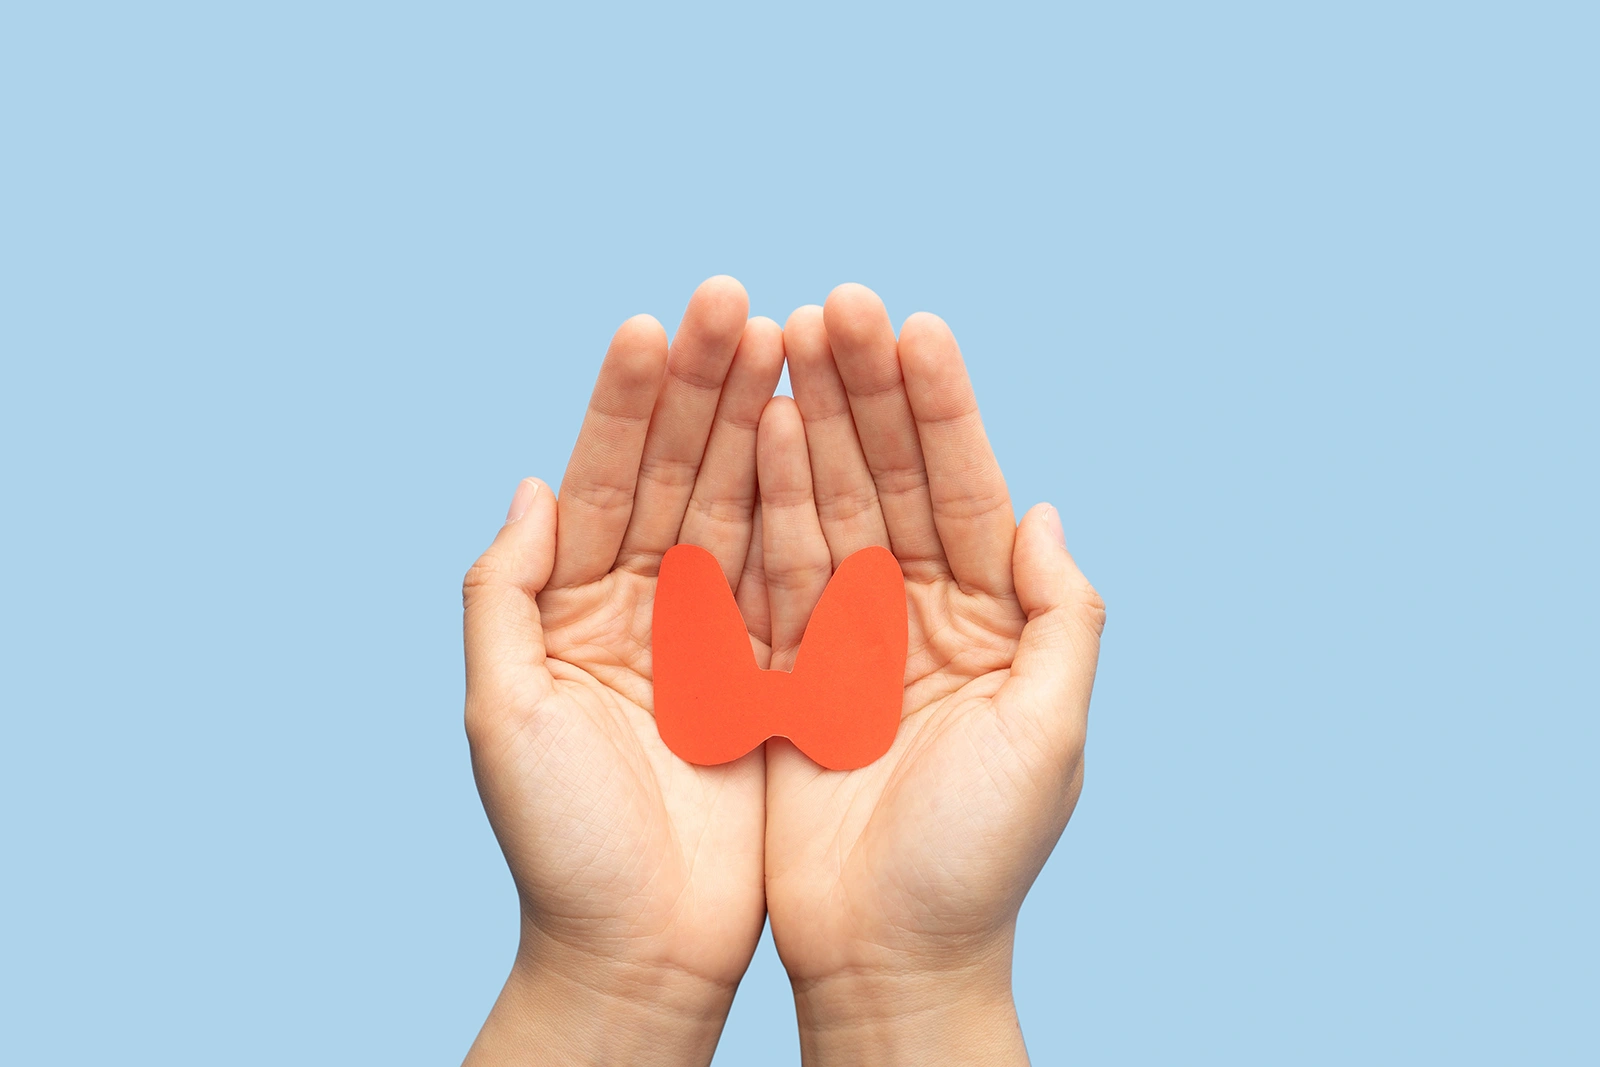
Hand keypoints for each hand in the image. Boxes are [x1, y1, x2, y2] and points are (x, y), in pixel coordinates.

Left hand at [461, 277, 782, 1065]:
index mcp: (570, 608)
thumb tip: (529, 486)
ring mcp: (707, 632)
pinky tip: (819, 434)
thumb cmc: (558, 846)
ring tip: (789, 338)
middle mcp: (639, 606)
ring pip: (737, 505)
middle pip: (676, 473)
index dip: (628, 404)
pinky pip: (788, 571)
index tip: (658, 324)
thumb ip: (501, 593)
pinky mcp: (768, 670)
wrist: (640, 952)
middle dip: (705, 387)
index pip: (602, 480)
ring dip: (759, 422)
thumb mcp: (499, 715)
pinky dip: (803, 505)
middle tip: (737, 298)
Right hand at [758, 285, 1105, 1064]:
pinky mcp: (786, 668)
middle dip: (866, 392)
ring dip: (810, 425)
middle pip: (891, 480)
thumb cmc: (976, 861)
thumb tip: (1046, 512)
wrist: (886, 957)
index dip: (942, 411)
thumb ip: (1065, 620)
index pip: (966, 491)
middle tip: (834, 305)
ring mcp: (850, 635)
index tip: (914, 328)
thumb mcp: (1050, 739)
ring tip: (783, 340)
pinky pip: (770, 568)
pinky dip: (763, 501)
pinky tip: (754, 431)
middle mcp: (922, 614)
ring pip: (827, 508)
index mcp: (993, 622)